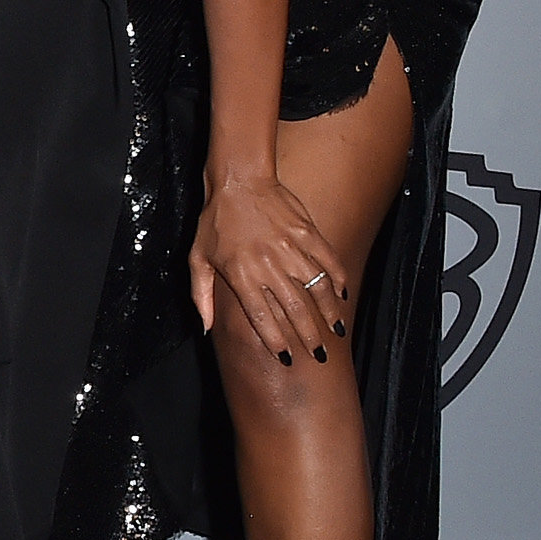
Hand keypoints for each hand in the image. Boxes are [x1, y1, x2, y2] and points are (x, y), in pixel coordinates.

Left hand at [196, 175, 350, 363]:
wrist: (238, 181)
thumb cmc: (214, 222)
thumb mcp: (197, 259)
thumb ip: (201, 296)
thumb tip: (204, 327)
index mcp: (242, 276)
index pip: (263, 318)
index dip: (277, 341)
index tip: (287, 358)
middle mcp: (268, 266)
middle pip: (295, 310)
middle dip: (308, 336)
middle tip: (318, 354)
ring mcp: (290, 249)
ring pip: (316, 290)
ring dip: (329, 313)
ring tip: (336, 331)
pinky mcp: (307, 233)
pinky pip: (328, 262)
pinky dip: (338, 280)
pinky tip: (343, 295)